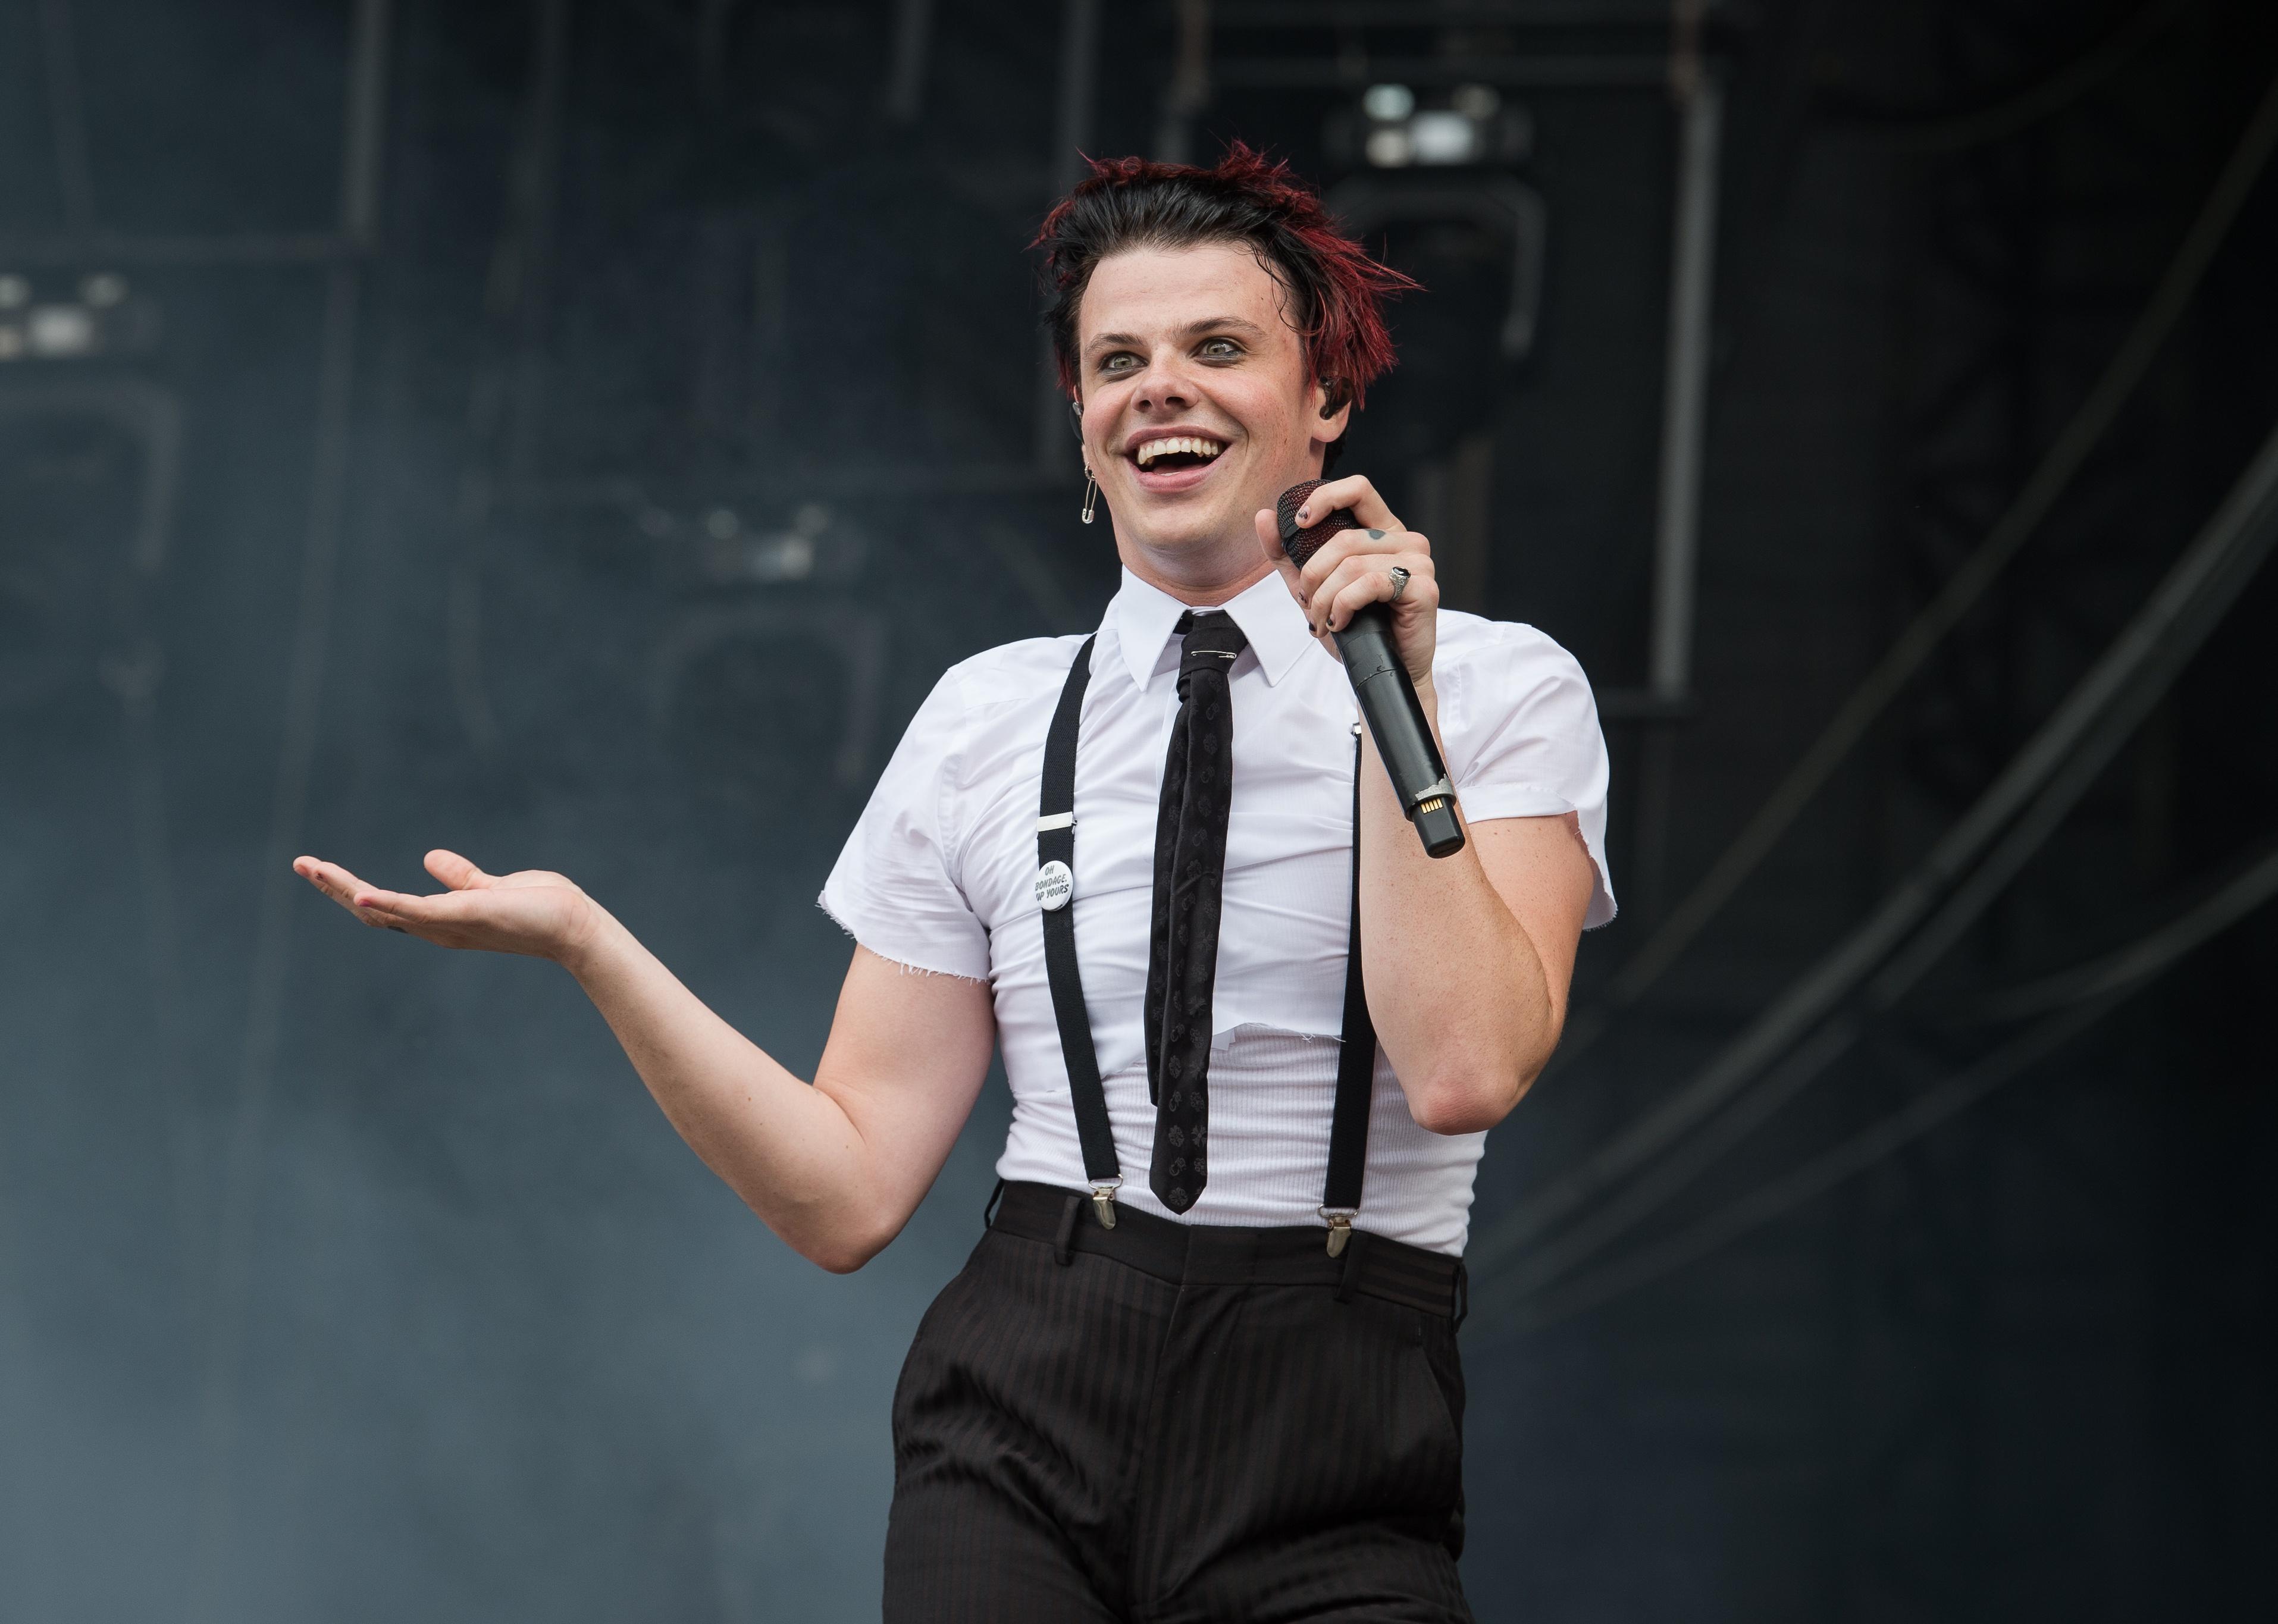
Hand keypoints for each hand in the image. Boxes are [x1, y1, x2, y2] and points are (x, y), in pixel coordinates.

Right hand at [292, 849, 601, 963]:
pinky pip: (419, 911)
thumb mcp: (492, 887)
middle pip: (374, 910)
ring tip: (314, 869)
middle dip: (335, 888)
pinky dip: (390, 903)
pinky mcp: (465, 916)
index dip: (351, 889)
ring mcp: (448, 925)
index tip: (321, 869)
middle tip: (302, 864)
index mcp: (441, 919)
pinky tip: (363, 893)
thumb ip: (462, 877)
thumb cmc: (542, 909)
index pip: (385, 905)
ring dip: (347, 890)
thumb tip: (430, 858)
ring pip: (387, 909)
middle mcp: (437, 928)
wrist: (576, 926)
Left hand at [1252, 474, 1439, 687]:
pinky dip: (1345, 605)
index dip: (1325, 498)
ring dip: (1325, 599)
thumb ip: (1288, 553)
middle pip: (1345, 538)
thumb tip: (1264, 515)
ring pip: (1353, 565)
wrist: (1382, 672)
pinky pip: (1370, 584)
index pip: (1358, 489)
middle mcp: (1405, 540)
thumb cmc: (1355, 629)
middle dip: (1314, 574)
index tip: (1300, 523)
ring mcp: (1418, 563)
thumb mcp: (1312, 588)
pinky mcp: (1423, 588)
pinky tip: (1342, 623)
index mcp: (1383, 531)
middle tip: (1307, 604)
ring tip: (1322, 622)